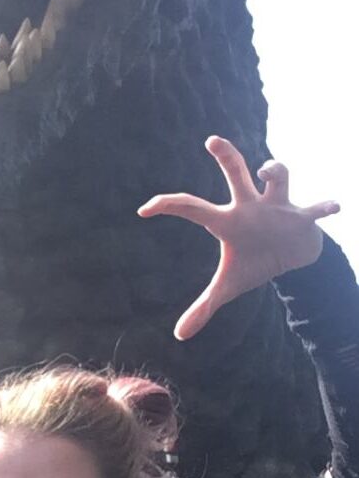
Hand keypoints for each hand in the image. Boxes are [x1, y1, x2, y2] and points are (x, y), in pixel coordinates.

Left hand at [137, 136, 339, 339]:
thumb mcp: (228, 287)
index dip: (167, 205)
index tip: (143, 209)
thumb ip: (203, 308)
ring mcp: (277, 206)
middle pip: (236, 174)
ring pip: (277, 177)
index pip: (191, 207)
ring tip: (268, 169)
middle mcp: (250, 206)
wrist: (291, 257)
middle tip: (211, 141)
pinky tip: (333, 208)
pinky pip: (314, 208)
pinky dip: (323, 208)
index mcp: (225, 220)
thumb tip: (179, 336)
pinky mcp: (302, 215)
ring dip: (275, 170)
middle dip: (226, 157)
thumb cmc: (254, 263)